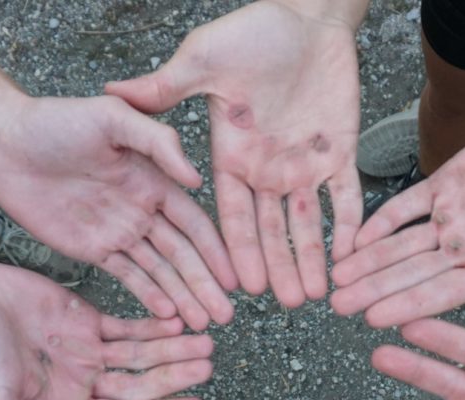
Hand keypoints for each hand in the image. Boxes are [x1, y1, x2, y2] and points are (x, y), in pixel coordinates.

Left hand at [0, 94, 236, 329]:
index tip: (235, 280)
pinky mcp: (93, 249)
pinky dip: (149, 296)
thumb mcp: (113, 117)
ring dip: (183, 297)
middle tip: (224, 317)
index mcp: (155, 181)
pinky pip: (127, 277)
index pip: (194, 224)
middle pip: (182, 255)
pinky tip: (168, 318)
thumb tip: (195, 179)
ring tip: (202, 326)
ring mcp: (119, 232)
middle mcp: (143, 210)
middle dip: (204, 285)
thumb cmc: (59, 121)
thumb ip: (158, 143)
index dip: (215, 252)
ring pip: (159, 271)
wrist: (6, 141)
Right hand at [0, 259, 214, 399]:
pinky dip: (155, 323)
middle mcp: (86, 384)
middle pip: (141, 386)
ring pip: (142, 355)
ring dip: (173, 349)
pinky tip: (181, 319)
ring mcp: (90, 352)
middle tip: (210, 369)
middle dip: (175, 377)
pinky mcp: (88, 319)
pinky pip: (130, 325)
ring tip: (206, 343)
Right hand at [107, 0, 362, 307]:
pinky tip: (352, 258)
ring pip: (307, 225)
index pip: (231, 215)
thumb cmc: (253, 33)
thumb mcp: (206, 59)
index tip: (238, 286)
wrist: (306, 15)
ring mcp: (304, 164)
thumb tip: (112, 92)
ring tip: (315, 296)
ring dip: (310, 260)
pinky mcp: (340, 153)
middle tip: (285, 305)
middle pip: (270, 231)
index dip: (237, 250)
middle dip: (277, 268)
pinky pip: (348, 198)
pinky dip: (352, 227)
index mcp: (232, 156)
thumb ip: (167, 86)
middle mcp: (267, 169)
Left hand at [331, 109, 464, 335]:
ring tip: (335, 278)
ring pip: (403, 244)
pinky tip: (354, 237)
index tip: (375, 319)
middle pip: (414, 273)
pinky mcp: (446, 183)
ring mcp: (455, 216)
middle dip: (375, 288)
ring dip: (370, 260)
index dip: (410, 304)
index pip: (446, 292)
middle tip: (335, 305)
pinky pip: (406, 206)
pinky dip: (381, 220)